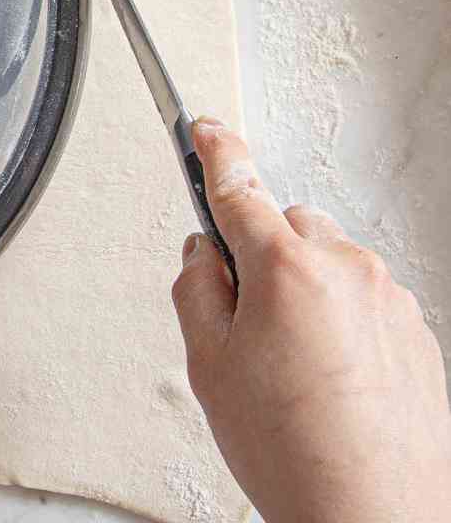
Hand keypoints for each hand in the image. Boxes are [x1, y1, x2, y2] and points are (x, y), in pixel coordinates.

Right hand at [172, 118, 450, 522]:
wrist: (375, 518)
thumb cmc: (296, 455)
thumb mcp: (209, 367)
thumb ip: (196, 289)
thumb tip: (206, 255)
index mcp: (286, 267)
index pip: (238, 185)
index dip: (214, 151)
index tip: (205, 130)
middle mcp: (346, 268)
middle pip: (289, 225)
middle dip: (266, 255)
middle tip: (252, 323)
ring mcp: (389, 299)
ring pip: (331, 262)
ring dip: (309, 291)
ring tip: (300, 370)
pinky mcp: (417, 331)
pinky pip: (366, 300)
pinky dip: (346, 323)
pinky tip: (335, 382)